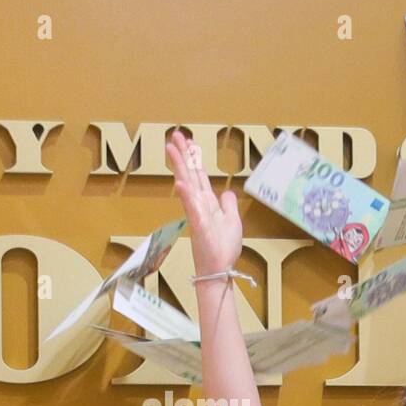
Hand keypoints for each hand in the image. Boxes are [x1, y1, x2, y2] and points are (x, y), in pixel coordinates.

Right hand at [165, 129, 242, 275]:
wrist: (219, 270)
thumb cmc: (224, 249)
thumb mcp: (233, 221)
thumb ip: (229, 205)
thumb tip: (226, 191)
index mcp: (208, 203)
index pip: (199, 175)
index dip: (194, 158)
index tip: (188, 142)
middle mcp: (199, 205)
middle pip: (190, 174)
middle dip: (183, 154)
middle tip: (175, 135)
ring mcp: (197, 215)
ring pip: (188, 185)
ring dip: (180, 167)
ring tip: (172, 149)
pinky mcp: (199, 227)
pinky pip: (192, 210)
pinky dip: (187, 197)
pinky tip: (181, 184)